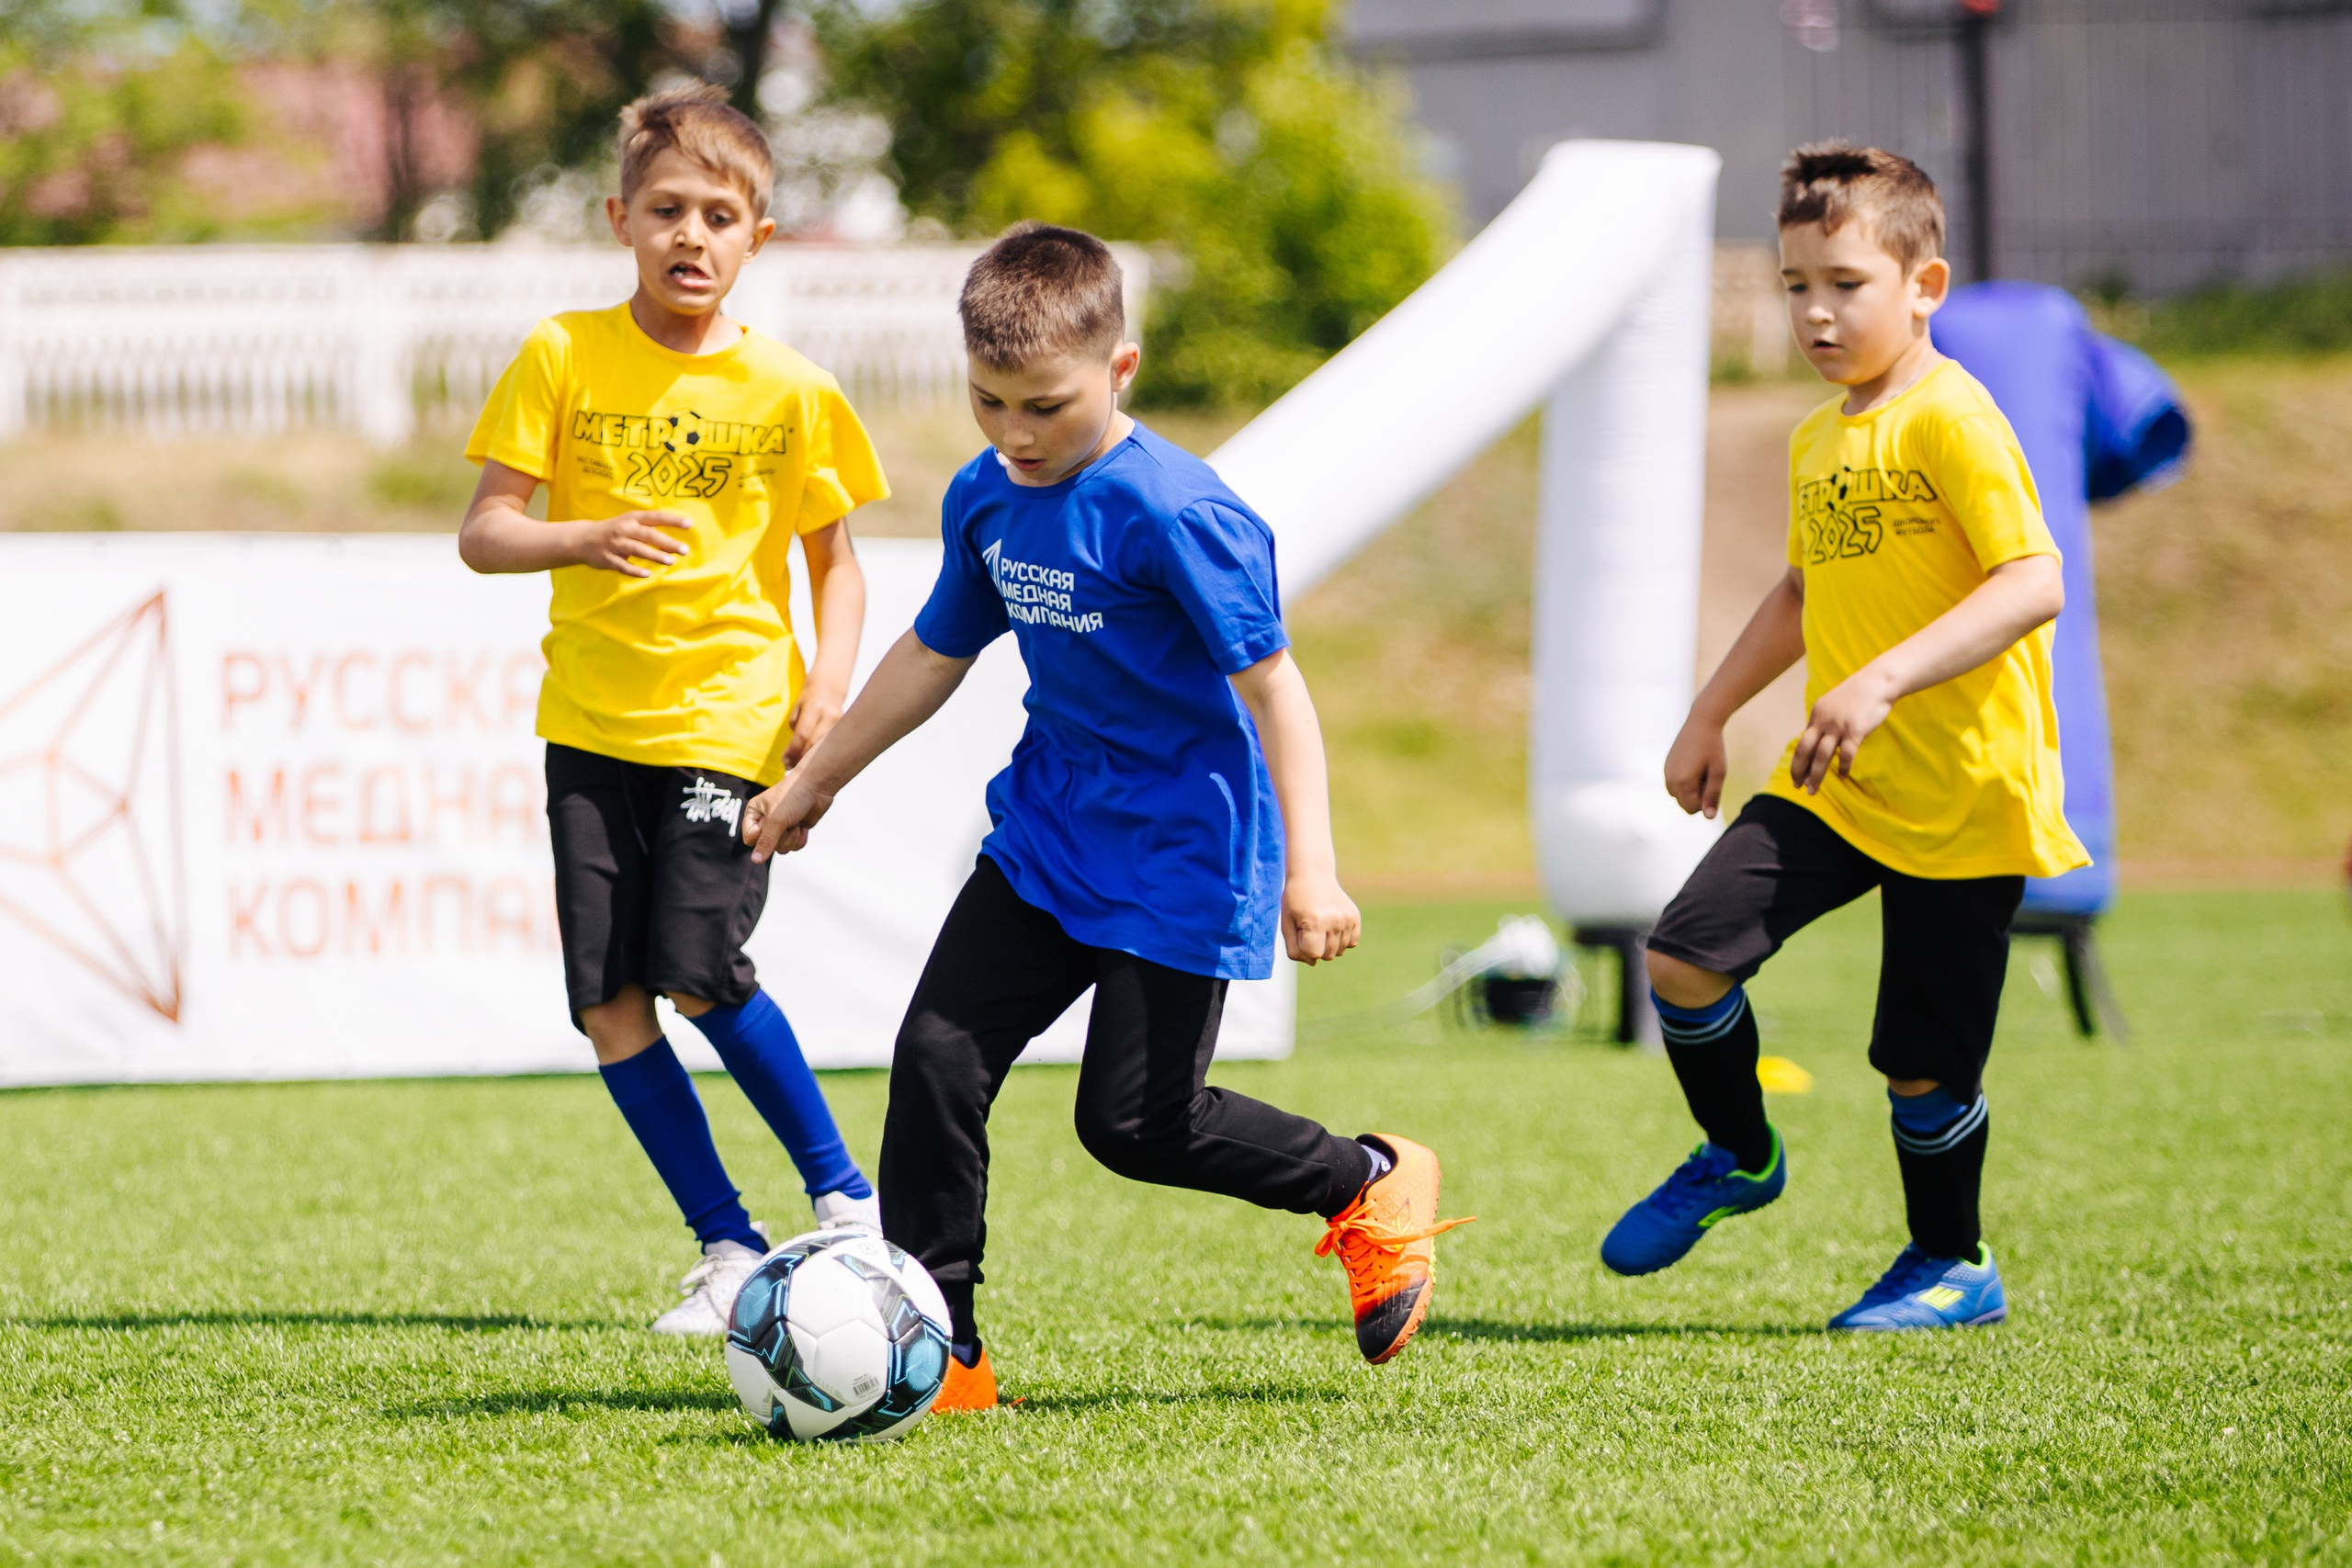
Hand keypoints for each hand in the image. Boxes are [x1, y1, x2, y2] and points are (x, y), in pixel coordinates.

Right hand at [571, 511, 690, 575]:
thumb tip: (675, 543)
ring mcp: (615, 544)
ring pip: (637, 549)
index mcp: (632, 518)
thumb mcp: (630, 524)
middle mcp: (624, 529)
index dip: (672, 520)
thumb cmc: (614, 531)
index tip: (689, 524)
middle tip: (684, 550)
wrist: (582, 539)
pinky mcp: (608, 559)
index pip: (655, 517)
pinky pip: (623, 566)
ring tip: (671, 562)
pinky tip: (647, 574)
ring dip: (655, 556)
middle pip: (649, 535)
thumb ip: (649, 530)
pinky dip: (635, 570)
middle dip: (667, 542)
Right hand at [742, 772, 835, 861]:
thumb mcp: (776, 819)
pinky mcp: (794, 830)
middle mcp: (765, 821)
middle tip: (788, 820)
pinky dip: (801, 837)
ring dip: (792, 837)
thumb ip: (766, 841)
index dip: (762, 836)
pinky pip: (794, 846)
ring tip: (796, 821)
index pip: (750, 839)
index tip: (772, 822)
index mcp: (754, 813)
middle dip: (781, 836)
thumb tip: (755, 860)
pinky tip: (803, 824)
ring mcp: (781, 827)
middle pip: (767, 846)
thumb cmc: (793, 796)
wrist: (817, 787)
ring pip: (782, 848)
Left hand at [784, 685, 845, 766]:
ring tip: (798, 766)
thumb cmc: (808, 700)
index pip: (802, 734)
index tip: (784, 762)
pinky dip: (820, 755)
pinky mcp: (845, 729)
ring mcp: (840, 722)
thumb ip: (796, 730)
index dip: (792, 750)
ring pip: (824, 748)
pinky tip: (812, 761)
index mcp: (814, 707)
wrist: (829, 689)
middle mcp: (829, 714)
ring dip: (810, 760)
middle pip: (814, 744)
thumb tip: (794, 754)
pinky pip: (831, 746)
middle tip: (789, 767)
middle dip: (800, 758)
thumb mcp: (797, 710)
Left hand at [1282, 871, 1360, 964]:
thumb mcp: (1287, 923)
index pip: (1314, 955)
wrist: (1312, 874)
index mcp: (1315, 922)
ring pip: (1340, 951)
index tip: (1300, 931)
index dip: (1304, 947)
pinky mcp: (1355, 917)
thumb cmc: (1295, 899)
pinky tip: (1332, 927)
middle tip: (1309, 927)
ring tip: (1320, 926)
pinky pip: (1352, 943)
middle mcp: (1335, 921)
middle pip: (1327, 956)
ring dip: (1328, 945)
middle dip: (1316, 947)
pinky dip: (1342, 940)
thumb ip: (1295, 948)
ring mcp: (1347, 919)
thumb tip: (1312, 963)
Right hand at [1663, 713, 1729, 817]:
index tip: (1712, 782)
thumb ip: (1712, 797)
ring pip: (1678, 795)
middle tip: (1707, 775)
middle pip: (1684, 804)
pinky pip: (1674, 785)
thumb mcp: (1718, 773)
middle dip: (1697, 796)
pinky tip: (1694, 764)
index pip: (1692, 809)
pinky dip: (1684, 781)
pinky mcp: (1666, 766)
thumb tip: (1708, 818)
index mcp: (1682, 783)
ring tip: (1700, 770)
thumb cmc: (1713, 747)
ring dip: (1690, 789)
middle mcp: (1669, 780)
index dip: (1705, 801)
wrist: (1701, 722)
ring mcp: (1665, 773)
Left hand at [1789, 668, 1896, 792]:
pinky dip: (1842, 767)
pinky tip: (1842, 777)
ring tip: (1812, 790)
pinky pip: (1846, 754)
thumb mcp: (1835, 705)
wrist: (1878, 681)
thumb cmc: (1859, 695)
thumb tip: (1822, 738)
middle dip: (1799, 770)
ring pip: (1822, 756)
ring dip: (1815, 775)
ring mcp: (1838, 726)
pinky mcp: (1854, 730)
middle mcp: (1823, 720)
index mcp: (1816, 714)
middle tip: (1797, 786)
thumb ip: (1826, 720)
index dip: (1799, 760)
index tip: (1797, 775)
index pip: (1803, 742)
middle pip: (1804, 750)